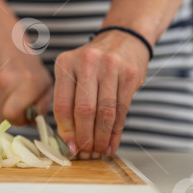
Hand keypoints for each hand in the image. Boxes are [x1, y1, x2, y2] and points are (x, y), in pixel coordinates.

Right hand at [0, 41, 51, 126]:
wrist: (1, 44)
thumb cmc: (27, 67)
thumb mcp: (44, 84)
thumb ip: (42, 106)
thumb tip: (31, 122)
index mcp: (26, 83)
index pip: (12, 115)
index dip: (19, 120)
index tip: (23, 114)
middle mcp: (4, 83)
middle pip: (0, 118)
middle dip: (9, 117)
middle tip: (14, 107)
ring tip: (5, 97)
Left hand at [53, 30, 149, 158]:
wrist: (124, 38)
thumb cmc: (93, 63)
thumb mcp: (74, 71)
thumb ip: (68, 99)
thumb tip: (67, 138)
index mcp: (66, 63)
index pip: (63, 104)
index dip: (66, 130)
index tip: (69, 147)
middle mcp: (87, 63)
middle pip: (84, 110)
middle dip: (84, 137)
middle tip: (85, 153)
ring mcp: (110, 68)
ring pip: (105, 113)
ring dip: (101, 138)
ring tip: (98, 152)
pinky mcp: (130, 75)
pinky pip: (122, 111)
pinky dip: (115, 132)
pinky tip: (111, 144)